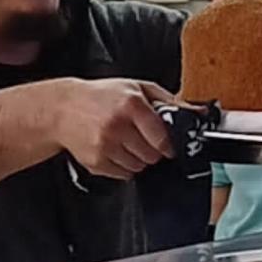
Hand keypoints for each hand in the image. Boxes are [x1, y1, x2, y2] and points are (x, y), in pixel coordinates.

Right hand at [51, 79, 175, 180]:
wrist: (62, 109)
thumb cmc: (101, 97)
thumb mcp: (136, 88)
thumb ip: (169, 100)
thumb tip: (198, 112)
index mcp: (131, 105)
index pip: (161, 138)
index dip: (168, 145)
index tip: (167, 144)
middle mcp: (117, 126)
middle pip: (152, 155)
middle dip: (153, 150)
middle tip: (142, 139)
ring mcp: (104, 146)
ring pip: (139, 167)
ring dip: (138, 159)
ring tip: (125, 142)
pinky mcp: (95, 162)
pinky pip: (123, 174)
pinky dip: (123, 166)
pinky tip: (114, 150)